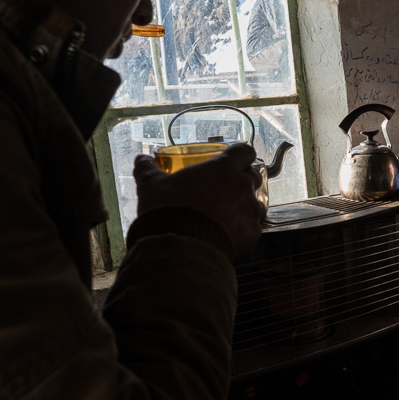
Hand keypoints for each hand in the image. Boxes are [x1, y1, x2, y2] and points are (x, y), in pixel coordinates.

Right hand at [133, 143, 264, 257]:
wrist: (180, 248)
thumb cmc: (168, 210)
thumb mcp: (151, 186)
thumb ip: (147, 169)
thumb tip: (141, 160)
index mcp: (224, 168)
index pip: (245, 151)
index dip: (240, 155)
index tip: (233, 159)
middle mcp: (243, 186)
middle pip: (253, 176)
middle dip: (243, 179)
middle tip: (226, 188)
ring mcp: (251, 210)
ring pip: (257, 203)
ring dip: (246, 205)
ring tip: (227, 214)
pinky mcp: (252, 234)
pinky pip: (252, 228)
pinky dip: (243, 230)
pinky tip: (228, 234)